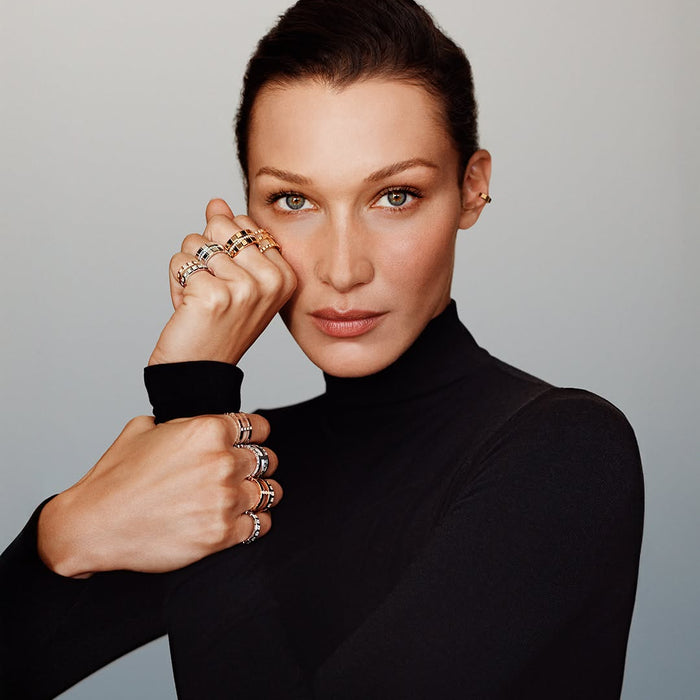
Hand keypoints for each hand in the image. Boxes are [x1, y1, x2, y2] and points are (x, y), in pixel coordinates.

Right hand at [37, 413, 281, 576]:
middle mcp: (222, 462)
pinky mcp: (221, 534)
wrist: (94, 525)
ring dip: (259, 493)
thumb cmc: (116, 478)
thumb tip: (197, 422)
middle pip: (267, 459)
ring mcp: (224, 499)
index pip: (259, 427)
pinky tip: (241, 520)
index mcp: (208, 430)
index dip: (256, 436)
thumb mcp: (145, 428)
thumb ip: (183, 422)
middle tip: (243, 473)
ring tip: (245, 497)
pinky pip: (260, 524)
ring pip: (270, 491)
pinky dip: (255, 522)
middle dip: (256, 466)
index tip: (251, 444)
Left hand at [149, 199, 296, 365]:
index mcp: (285, 275)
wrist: (201, 368)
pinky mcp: (215, 294)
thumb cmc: (219, 324)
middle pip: (222, 226)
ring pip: (196, 242)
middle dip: (206, 252)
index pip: (245, 223)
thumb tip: (217, 203)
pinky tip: (189, 308)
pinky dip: (176, 283)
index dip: (226, 247)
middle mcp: (271, 281)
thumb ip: (231, 238)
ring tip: (201, 300)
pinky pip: (180, 261)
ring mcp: (245, 288)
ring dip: (190, 270)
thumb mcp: (236, 277)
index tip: (232, 281)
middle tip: (214, 289)